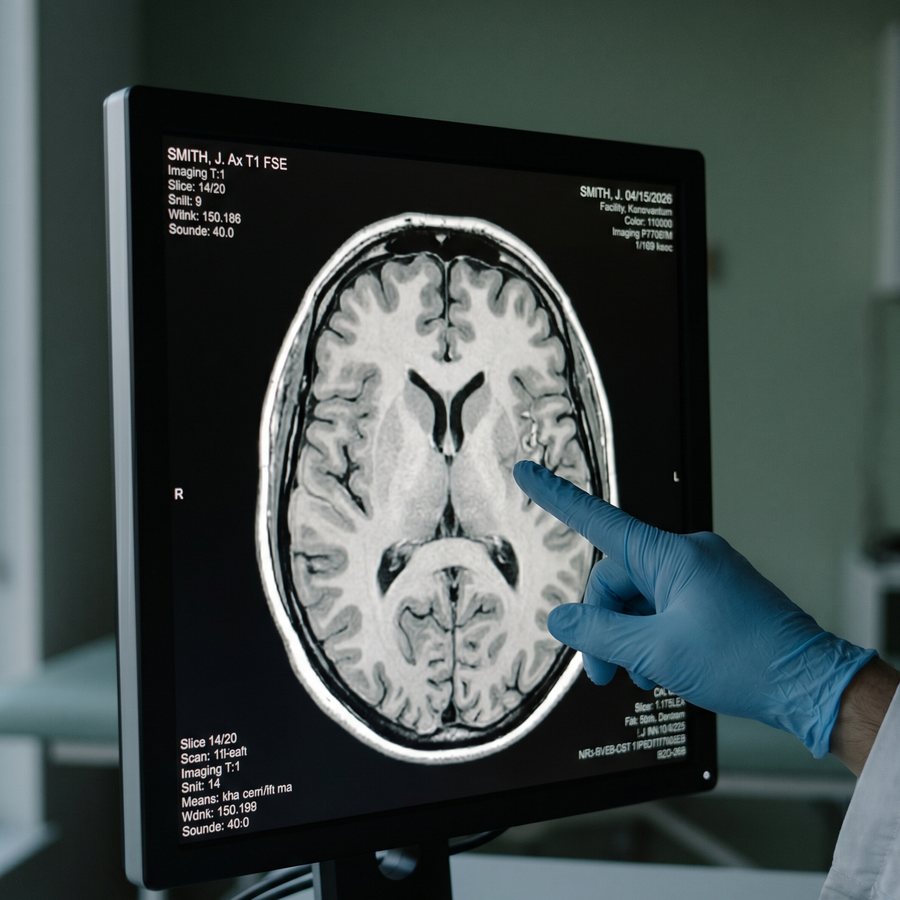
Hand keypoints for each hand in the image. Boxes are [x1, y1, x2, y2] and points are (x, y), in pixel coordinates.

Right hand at [513, 460, 875, 757]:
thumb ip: (600, 633)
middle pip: (616, 580)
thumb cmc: (746, 660)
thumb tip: (563, 620)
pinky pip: (664, 606)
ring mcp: (702, 574)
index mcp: (672, 555)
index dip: (557, 498)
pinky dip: (652, 635)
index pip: (599, 520)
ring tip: (638, 677)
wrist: (808, 684)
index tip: (527, 473)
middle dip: (603, 626)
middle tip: (603, 672)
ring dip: (628, 637)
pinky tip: (658, 667)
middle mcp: (686, 555)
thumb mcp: (658, 651)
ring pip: (639, 598)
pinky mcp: (713, 594)